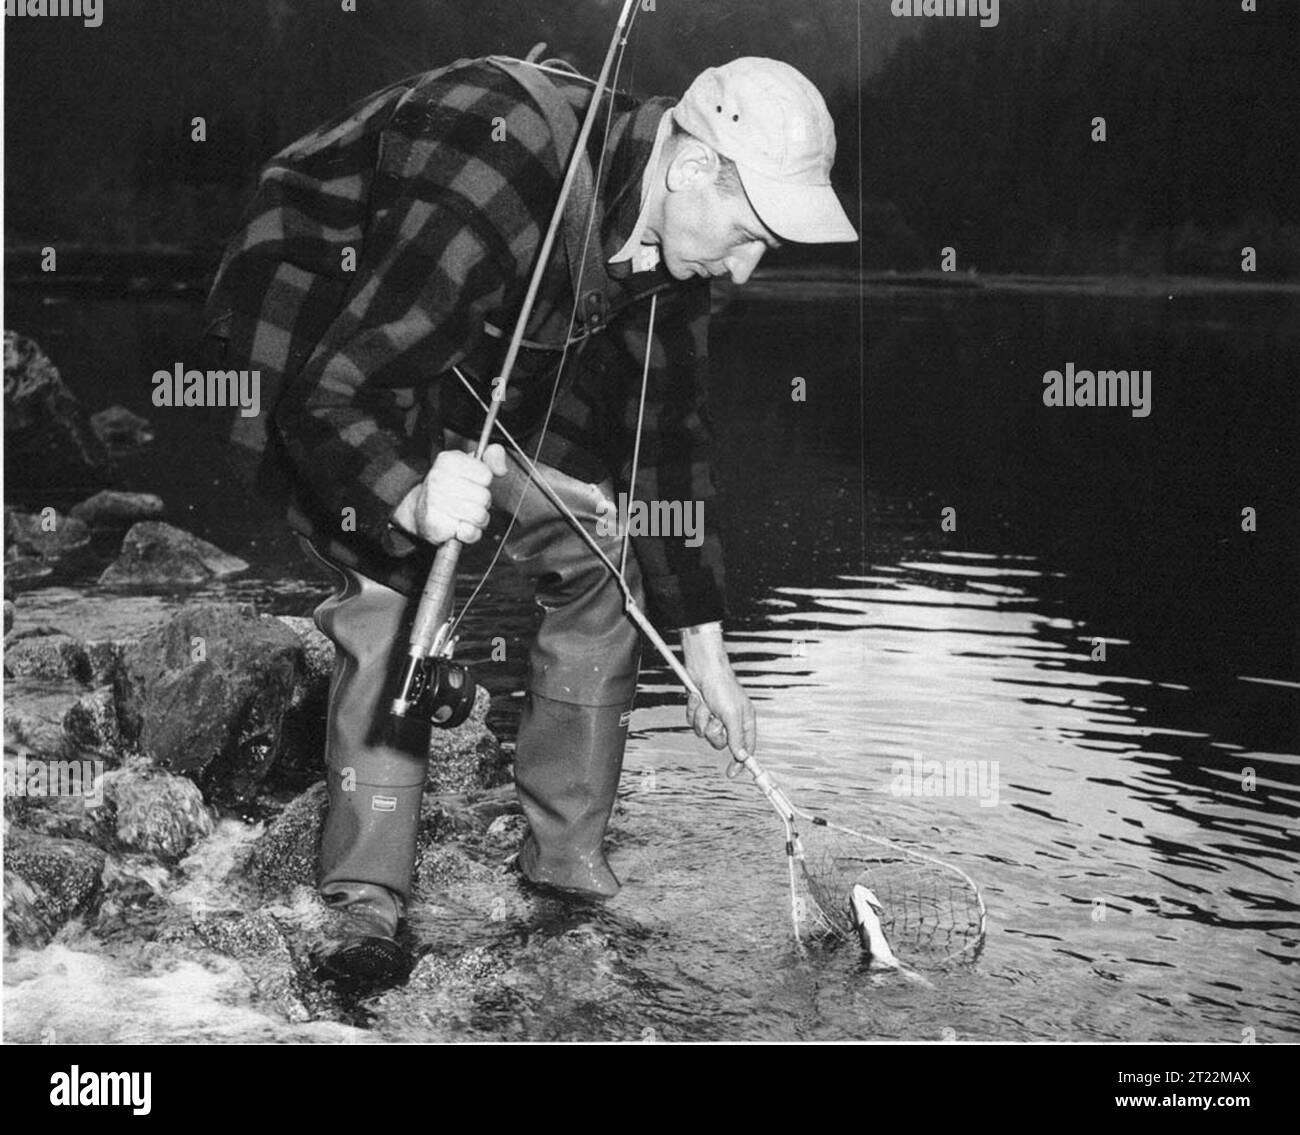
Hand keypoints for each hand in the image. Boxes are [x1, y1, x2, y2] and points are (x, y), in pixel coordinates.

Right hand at [391, 444, 507, 544]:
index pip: (486, 475)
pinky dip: (469, 533)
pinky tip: (458, 525)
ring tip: (465, 514)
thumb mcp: (470, 465)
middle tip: (468, 501)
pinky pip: (470, 533)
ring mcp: (434, 502)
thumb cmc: (450, 486)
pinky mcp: (436, 525)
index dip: (483, 482)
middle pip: (484, 497)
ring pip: (480, 516)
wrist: (421, 509)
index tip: (472, 483)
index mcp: (448, 461)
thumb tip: (502, 468)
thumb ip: (492, 459)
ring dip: (477, 520)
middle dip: (482, 503)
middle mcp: (438, 479)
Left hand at [681, 626, 756, 758]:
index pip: (745, 747)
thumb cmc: (722, 687)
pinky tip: (697, 698)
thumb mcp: (732, 714)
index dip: (739, 761)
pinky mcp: (700, 710)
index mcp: (744, 720)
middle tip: (714, 720)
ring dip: (701, 719)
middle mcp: (729, 720)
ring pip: (703, 732)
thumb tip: (741, 756)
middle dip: (713, 733)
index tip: (731, 773)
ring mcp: (713, 715)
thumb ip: (737, 737)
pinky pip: (693, 722)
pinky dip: (693, 711)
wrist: (703, 668)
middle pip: (720, 742)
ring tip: (705, 704)